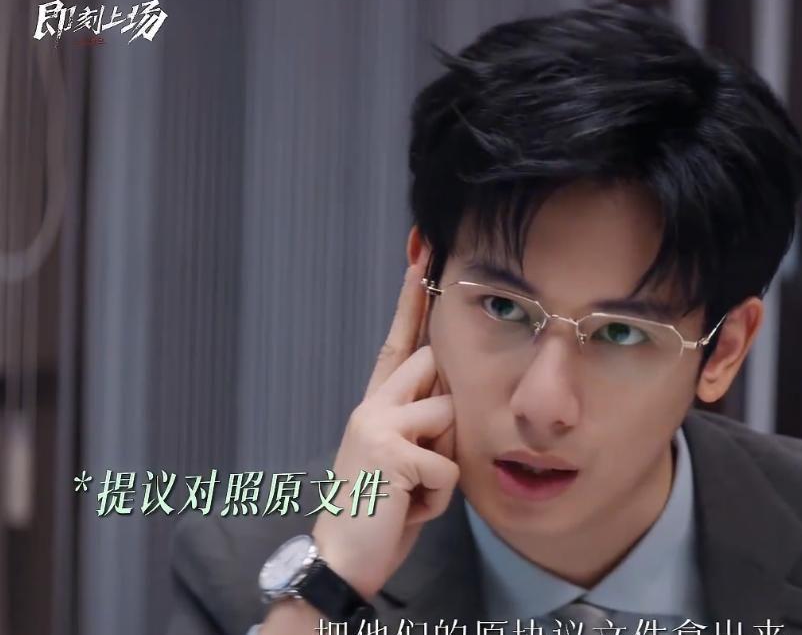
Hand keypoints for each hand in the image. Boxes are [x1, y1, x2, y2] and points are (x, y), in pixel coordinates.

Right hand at [311, 247, 457, 599]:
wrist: (343, 559)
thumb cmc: (381, 510)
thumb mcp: (403, 457)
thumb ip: (421, 419)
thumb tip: (450, 394)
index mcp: (376, 403)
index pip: (399, 340)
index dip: (411, 296)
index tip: (423, 250)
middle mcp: (372, 404)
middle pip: (437, 372)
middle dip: (445, 418)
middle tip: (415, 465)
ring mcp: (377, 423)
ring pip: (451, 419)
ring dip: (444, 467)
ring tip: (412, 492)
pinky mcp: (388, 449)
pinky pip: (448, 467)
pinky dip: (439, 500)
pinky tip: (409, 510)